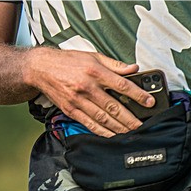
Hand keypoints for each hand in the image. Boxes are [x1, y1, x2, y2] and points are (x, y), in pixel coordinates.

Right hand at [28, 47, 154, 136]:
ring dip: (119, 127)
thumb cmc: (66, 61)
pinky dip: (102, 131)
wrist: (40, 68)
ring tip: (132, 133)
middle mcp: (86, 86)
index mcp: (94, 71)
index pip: (121, 84)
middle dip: (131, 118)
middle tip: (143, 125)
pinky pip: (89, 123)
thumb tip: (133, 68)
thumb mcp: (92, 56)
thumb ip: (114, 64)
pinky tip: (112, 135)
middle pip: (114, 106)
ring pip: (103, 118)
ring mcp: (78, 100)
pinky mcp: (70, 110)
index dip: (138, 95)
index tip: (149, 102)